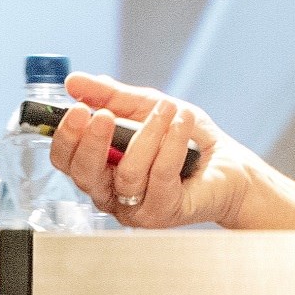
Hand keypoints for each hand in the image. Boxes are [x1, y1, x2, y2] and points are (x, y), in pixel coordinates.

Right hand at [46, 73, 244, 229]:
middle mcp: (112, 193)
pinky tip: (182, 122)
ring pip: (127, 173)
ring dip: (148, 134)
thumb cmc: (186, 139)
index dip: (66, 137)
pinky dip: (172, 143)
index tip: (78, 110)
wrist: (229, 165)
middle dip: (92, 143)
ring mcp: (136, 207)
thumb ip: (110, 96)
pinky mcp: (164, 212)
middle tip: (103, 114)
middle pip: (84, 175)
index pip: (67, 160)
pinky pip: (160, 176)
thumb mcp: (145, 107)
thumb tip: (73, 82)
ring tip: (168, 108)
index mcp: (100, 168)